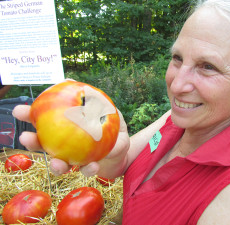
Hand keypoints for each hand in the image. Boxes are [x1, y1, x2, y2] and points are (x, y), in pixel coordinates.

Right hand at [13, 105, 129, 176]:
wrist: (122, 148)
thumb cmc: (110, 124)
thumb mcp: (104, 107)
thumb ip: (87, 95)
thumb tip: (68, 79)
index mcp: (65, 128)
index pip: (43, 121)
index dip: (28, 116)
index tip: (18, 111)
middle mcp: (64, 145)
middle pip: (43, 145)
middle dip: (32, 143)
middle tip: (25, 138)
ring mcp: (74, 159)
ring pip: (60, 164)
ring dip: (56, 165)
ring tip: (57, 164)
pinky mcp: (87, 169)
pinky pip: (86, 171)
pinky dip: (88, 169)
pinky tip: (92, 165)